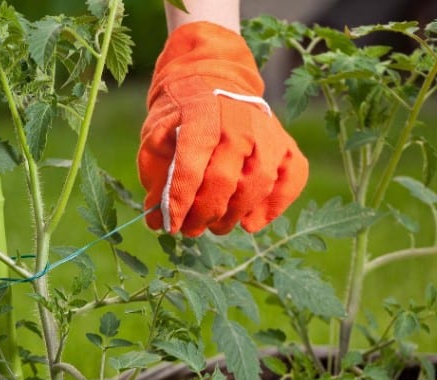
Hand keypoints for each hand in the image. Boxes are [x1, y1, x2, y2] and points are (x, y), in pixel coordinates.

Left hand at [138, 21, 307, 235]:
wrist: (211, 80)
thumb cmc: (180, 117)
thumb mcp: (156, 138)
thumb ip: (156, 178)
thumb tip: (154, 221)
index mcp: (200, 117)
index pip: (190, 168)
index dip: (179, 203)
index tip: (170, 225)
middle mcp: (238, 122)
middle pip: (224, 181)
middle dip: (204, 214)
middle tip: (191, 230)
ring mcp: (267, 131)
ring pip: (259, 183)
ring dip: (235, 214)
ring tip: (216, 226)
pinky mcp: (286, 142)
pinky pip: (293, 177)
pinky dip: (275, 205)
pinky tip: (251, 222)